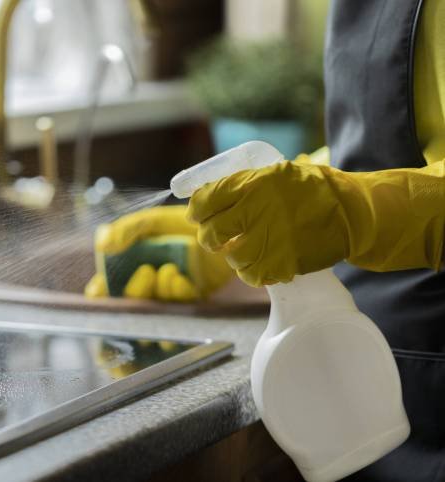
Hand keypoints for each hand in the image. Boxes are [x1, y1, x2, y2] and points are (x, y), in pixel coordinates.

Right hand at [84, 206, 232, 301]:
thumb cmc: (181, 223)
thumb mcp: (151, 220)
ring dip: (160, 288)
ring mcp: (167, 292)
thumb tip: (102, 244)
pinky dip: (177, 290)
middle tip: (147, 270)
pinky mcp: (190, 297)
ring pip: (154, 305)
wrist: (220, 223)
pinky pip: (178, 303)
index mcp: (128, 266)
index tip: (103, 287)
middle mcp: (145, 282)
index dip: (100, 294)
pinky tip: (182, 277)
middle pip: (129, 302)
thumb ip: (126, 229)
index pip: (104, 289)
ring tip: (170, 268)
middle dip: (135, 290)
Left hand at [187, 160, 444, 286]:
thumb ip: (243, 184)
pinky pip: (252, 276)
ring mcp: (269, 240)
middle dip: (210, 237)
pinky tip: (262, 261)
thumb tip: (207, 195)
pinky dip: (253, 271)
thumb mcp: (275, 173)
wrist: (351, 212)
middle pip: (211, 234)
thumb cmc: (311, 189)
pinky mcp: (282, 264)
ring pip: (231, 258)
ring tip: (248, 247)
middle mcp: (255, 212)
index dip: (197, 210)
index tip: (197, 215)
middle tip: (217, 238)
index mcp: (251, 185)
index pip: (205, 200)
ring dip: (235, 255)